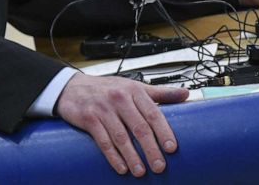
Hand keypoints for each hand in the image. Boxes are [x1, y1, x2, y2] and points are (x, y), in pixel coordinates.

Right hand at [56, 72, 186, 176]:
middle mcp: (119, 98)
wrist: (72, 87)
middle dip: (151, 149)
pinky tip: (121, 167)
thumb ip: (160, 92)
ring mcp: (103, 109)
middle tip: (160, 166)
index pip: (153, 112)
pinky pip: (103, 141)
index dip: (163, 131)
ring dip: (132, 156)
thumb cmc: (107, 89)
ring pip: (121, 137)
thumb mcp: (134, 86)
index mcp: (134, 90)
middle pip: (139, 127)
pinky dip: (113, 156)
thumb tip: (185, 94)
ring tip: (141, 172)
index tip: (172, 148)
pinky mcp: (89, 119)